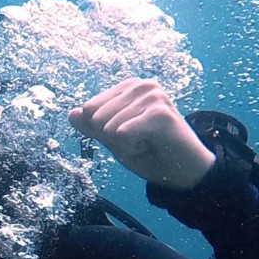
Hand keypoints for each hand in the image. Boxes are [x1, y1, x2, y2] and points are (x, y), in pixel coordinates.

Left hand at [70, 78, 214, 190]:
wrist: (185, 173)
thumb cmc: (152, 155)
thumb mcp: (115, 140)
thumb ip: (94, 127)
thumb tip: (72, 113)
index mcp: (129, 87)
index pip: (88, 109)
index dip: (104, 132)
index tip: (130, 136)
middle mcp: (140, 85)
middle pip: (95, 118)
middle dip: (113, 139)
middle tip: (141, 142)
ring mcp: (152, 96)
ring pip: (108, 128)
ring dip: (125, 145)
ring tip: (149, 143)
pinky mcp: (159, 112)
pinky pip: (122, 134)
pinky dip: (132, 148)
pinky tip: (153, 145)